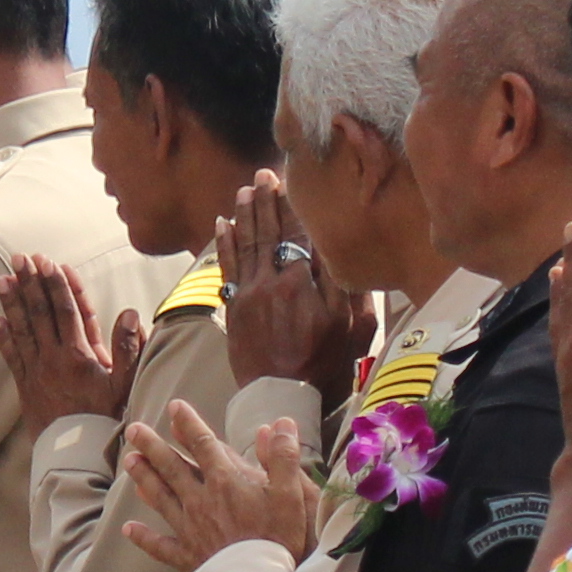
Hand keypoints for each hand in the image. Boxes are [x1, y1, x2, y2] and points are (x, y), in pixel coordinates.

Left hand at [0, 257, 139, 430]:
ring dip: (11, 302)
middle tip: (21, 258)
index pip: (66, 310)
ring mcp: (36, 371)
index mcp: (78, 355)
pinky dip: (2, 337)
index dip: (56, 284)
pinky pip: (11, 356)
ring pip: (21, 329)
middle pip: (39, 312)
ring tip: (3, 278)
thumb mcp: (125, 385)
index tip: (49, 262)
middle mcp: (53, 358)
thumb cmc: (105, 420)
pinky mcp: (25, 386)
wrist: (77, 455)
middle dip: (31, 282)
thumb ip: (130, 349)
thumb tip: (130, 314)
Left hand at [121, 402, 319, 571]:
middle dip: (152, 445)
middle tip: (134, 429)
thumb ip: (283, 455)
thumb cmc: (278, 537)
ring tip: (129, 461)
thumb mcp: (291, 492)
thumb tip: (280, 422)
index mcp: (225, 481)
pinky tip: (128, 529)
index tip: (175, 407)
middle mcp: (201, 500)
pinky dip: (144, 538)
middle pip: (172, 467)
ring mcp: (190, 528)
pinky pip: (160, 545)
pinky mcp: (187, 556)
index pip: (202, 443)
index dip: (188, 423)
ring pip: (161, 497)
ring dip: (144, 478)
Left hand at [219, 173, 371, 397]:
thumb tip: (336, 251)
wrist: (283, 396)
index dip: (288, 205)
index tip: (283, 181)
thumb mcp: (350, 327)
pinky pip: (226, 270)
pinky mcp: (235, 310)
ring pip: (245, 246)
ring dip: (244, 216)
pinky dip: (223, 246)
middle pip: (267, 233)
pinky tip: (221, 225)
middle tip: (261, 174)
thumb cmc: (325, 365)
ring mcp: (249, 296)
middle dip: (264, 201)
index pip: (294, 234)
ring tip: (243, 191)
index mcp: (301, 284)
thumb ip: (346, 286)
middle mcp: (271, 283)